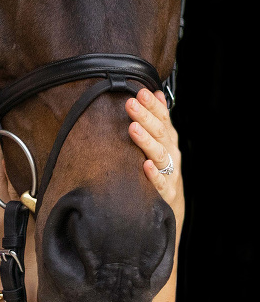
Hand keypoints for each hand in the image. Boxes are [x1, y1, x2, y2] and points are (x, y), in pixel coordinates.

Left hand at [126, 88, 183, 225]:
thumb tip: (155, 91)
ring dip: (146, 141)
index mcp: (169, 140)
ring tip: (133, 128)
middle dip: (145, 117)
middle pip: (159, 133)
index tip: (140, 92)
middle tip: (130, 103)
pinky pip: (158, 183)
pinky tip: (144, 165)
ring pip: (159, 155)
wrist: (171, 210)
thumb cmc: (162, 170)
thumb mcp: (162, 143)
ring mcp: (169, 173)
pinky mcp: (165, 193)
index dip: (152, 105)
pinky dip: (152, 175)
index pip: (162, 119)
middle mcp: (171, 154)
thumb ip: (159, 119)